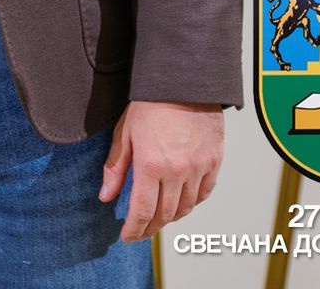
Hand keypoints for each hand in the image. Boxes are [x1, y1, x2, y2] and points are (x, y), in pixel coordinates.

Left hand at [99, 100, 222, 241]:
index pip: (142, 211)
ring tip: (158, 219)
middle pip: (165, 214)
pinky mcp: (214, 162)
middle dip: (150, 227)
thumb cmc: (150, 104)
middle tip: (140, 232)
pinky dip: (192, 203)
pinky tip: (181, 202)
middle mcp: (177, 171)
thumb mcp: (124, 134)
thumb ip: (115, 168)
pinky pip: (204, 193)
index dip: (134, 229)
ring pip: (185, 207)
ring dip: (170, 217)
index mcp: (150, 164)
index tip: (127, 236)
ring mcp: (198, 168)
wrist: (183, 82)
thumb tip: (105, 196)